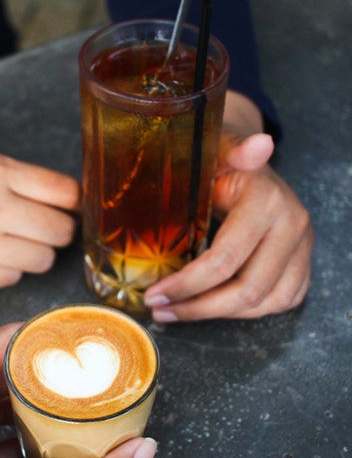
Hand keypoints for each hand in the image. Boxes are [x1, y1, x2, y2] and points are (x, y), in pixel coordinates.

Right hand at [0, 149, 79, 287]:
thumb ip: (8, 177)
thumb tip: (54, 199)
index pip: (66, 192)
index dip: (71, 202)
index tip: (65, 206)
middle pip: (61, 231)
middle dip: (55, 231)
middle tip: (39, 228)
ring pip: (41, 261)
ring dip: (33, 254)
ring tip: (10, 244)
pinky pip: (9, 280)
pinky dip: (5, 271)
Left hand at [144, 95, 312, 320]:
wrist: (250, 166)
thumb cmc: (221, 161)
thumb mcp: (217, 150)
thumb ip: (232, 150)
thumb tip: (259, 143)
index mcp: (267, 202)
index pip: (225, 259)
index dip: (186, 284)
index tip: (153, 295)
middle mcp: (293, 227)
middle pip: (247, 289)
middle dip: (198, 307)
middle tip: (159, 310)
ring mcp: (303, 249)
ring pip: (264, 303)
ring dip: (217, 314)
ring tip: (177, 311)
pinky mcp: (303, 265)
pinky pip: (279, 302)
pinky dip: (243, 311)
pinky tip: (210, 306)